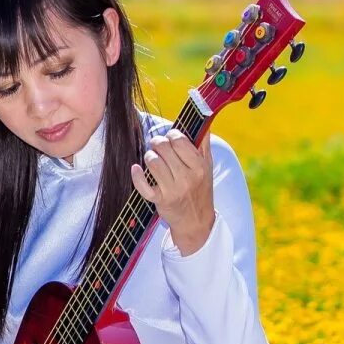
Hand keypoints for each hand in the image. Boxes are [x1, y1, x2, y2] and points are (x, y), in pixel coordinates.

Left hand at [131, 127, 215, 254]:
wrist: (196, 221)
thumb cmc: (200, 189)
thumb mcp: (207, 167)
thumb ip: (204, 145)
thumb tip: (204, 123)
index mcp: (199, 167)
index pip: (180, 141)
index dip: (172, 135)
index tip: (171, 138)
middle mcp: (187, 178)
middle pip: (164, 148)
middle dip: (157, 143)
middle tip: (158, 146)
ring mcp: (173, 190)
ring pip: (152, 162)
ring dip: (149, 156)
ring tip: (153, 159)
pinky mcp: (160, 200)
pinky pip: (143, 185)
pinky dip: (136, 175)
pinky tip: (136, 168)